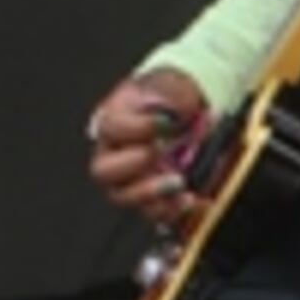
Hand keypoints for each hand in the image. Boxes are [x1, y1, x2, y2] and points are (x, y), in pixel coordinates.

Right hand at [85, 67, 211, 227]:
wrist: (185, 115)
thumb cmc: (169, 99)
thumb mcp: (170, 86)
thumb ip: (172, 94)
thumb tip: (176, 109)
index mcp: (114, 122)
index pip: (113, 128)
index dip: (139, 127)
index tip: (168, 122)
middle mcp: (114, 156)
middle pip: (104, 171)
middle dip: (135, 165)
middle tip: (160, 154)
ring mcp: (130, 180)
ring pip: (124, 197)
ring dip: (152, 194)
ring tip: (180, 184)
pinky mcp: (152, 198)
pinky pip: (154, 213)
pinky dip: (175, 210)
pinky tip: (195, 201)